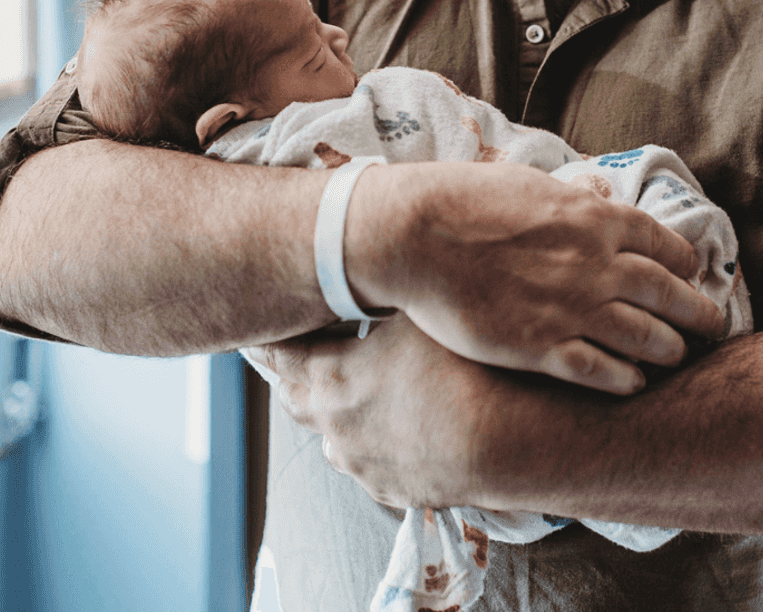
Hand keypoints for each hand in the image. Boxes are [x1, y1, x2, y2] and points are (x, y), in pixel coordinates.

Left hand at [254, 313, 498, 509]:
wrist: (507, 443)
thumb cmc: (464, 367)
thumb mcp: (419, 313)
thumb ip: (385, 298)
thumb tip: (374, 272)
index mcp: (331, 377)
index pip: (280, 356)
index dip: (267, 340)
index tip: (255, 331)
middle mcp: (336, 427)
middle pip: (295, 401)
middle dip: (292, 379)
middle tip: (290, 362)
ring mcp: (363, 465)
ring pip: (332, 439)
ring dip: (335, 417)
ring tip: (352, 397)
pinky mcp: (395, 490)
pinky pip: (371, 465)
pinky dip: (375, 445)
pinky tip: (400, 430)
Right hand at [346, 162, 724, 393]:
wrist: (417, 234)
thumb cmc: (467, 202)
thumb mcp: (532, 184)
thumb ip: (574, 199)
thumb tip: (598, 198)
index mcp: (595, 221)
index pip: (666, 246)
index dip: (686, 266)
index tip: (691, 277)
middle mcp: (595, 265)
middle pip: (668, 294)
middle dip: (698, 313)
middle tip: (714, 326)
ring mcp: (570, 308)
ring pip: (644, 337)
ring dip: (670, 349)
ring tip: (679, 357)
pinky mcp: (539, 346)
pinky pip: (598, 370)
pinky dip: (625, 378)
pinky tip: (634, 383)